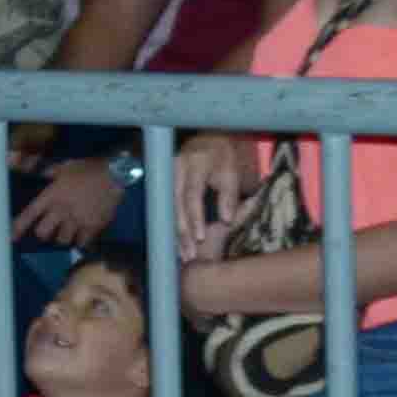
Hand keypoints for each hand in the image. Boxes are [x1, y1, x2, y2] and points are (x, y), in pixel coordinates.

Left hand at [15, 157, 122, 246]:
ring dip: (63, 236)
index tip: (12, 237)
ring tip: (68, 229)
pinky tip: (83, 233)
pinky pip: (81, 243)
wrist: (114, 174)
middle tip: (50, 228)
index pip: (30, 214)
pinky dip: (80, 241)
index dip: (18, 227)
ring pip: (62, 240)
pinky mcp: (93, 227)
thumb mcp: (61, 166)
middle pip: (43, 233)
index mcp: (52, 195)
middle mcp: (62, 210)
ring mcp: (77, 220)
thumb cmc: (86, 168)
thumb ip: (38, 167)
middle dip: (44, 232)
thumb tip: (17, 160)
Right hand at [172, 129, 256, 250]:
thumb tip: (226, 220)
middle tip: (189, 254)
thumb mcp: (231, 172)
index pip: (192, 194)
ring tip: (183, 255)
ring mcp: (167, 176)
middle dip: (182, 231)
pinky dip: (173, 226)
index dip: (195, 217)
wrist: (209, 142)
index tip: (200, 238)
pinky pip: (168, 208)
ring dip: (175, 233)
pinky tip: (177, 244)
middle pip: (176, 205)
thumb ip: (229, 196)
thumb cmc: (223, 159)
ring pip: (169, 209)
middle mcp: (176, 169)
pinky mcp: (164, 183)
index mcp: (195, 163)